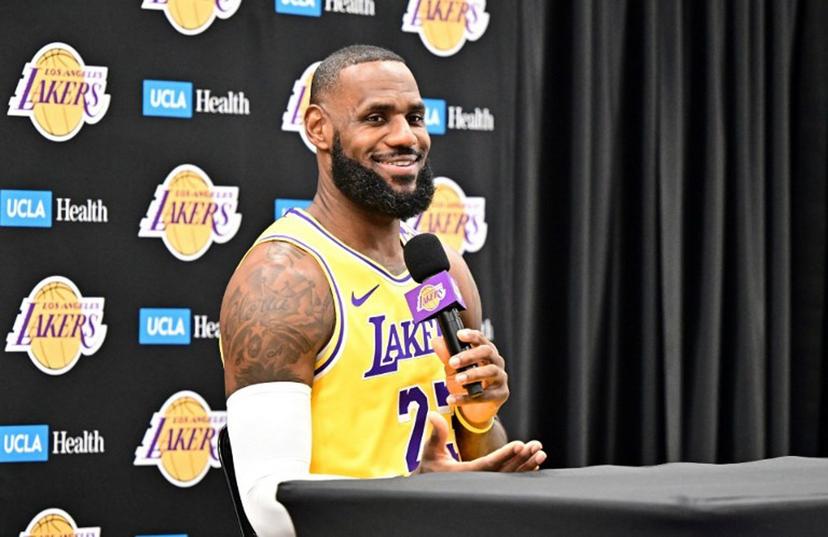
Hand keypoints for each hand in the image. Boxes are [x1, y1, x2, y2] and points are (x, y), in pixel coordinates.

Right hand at [414, 412, 545, 472]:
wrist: (431, 484)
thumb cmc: (430, 466)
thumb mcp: (430, 449)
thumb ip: (436, 433)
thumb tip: (433, 414)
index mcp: (464, 474)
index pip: (488, 464)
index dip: (504, 455)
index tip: (519, 445)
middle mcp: (477, 482)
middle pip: (504, 470)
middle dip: (521, 458)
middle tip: (536, 446)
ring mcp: (485, 484)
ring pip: (510, 475)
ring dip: (526, 464)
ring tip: (540, 453)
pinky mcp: (489, 483)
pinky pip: (509, 478)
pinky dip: (523, 470)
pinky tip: (536, 463)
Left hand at [432, 329, 508, 426]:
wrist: (472, 410)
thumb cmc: (465, 384)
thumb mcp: (453, 369)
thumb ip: (446, 356)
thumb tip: (436, 341)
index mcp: (485, 352)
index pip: (481, 339)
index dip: (472, 335)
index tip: (459, 335)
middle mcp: (496, 362)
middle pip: (487, 352)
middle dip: (469, 355)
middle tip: (453, 362)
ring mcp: (501, 378)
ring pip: (490, 371)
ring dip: (472, 374)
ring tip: (458, 379)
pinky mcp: (501, 394)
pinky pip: (485, 396)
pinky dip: (467, 398)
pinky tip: (452, 399)